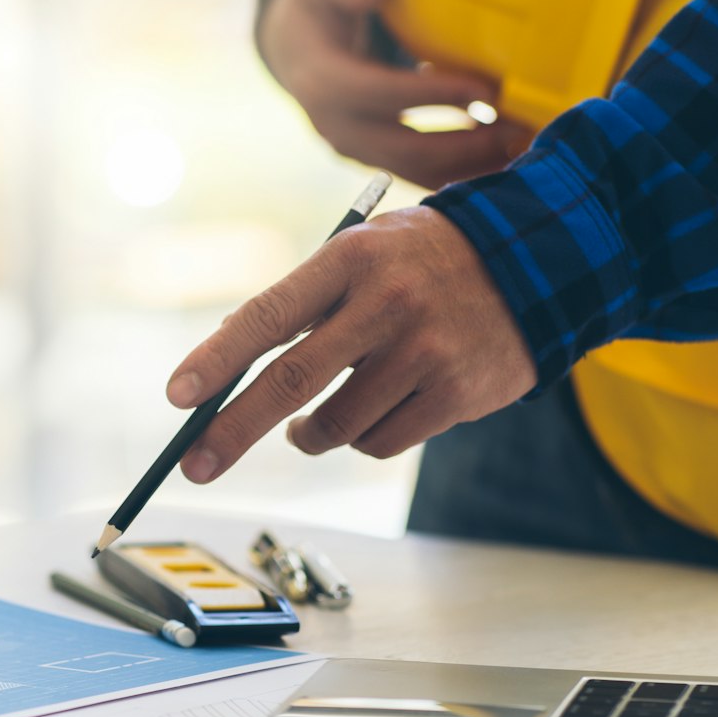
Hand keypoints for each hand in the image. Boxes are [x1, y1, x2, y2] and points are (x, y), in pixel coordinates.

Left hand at [166, 206, 535, 472]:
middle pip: (291, 381)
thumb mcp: (363, 251)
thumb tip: (225, 356)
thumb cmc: (424, 260)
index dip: (218, 358)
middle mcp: (387, 304)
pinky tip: (377, 408)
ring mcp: (426, 352)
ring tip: (307, 422)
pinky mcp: (457, 393)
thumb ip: (302, 299)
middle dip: (232, 431)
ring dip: (308, 434)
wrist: (540, 260)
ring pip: (335, 425)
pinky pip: (381, 441)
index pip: (269, 315)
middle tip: (194, 465)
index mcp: (351, 259)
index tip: (177, 396)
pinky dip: (363, 436)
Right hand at [260, 0, 528, 188]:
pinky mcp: (372, 156)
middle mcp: (334, 125)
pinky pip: (418, 172)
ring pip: (414, 170)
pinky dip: (459, 171)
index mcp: (322, 81)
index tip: (487, 90)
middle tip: (517, 128)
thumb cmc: (316, 4)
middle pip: (403, 148)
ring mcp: (353, 147)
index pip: (382, 94)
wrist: (290, 45)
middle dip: (463, 145)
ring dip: (467, 165)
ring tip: (519, 145)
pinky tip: (500, 156)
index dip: (434, 95)